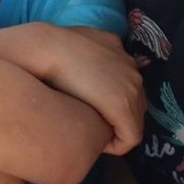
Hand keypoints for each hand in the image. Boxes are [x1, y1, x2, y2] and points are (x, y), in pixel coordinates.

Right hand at [32, 27, 145, 157]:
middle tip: (96, 123)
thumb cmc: (55, 47)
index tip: (94, 111)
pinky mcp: (122, 108)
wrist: (47, 50)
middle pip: (136, 105)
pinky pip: (130, 137)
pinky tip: (100, 144)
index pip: (129, 87)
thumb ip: (92, 47)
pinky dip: (117, 144)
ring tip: (96, 133)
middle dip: (118, 116)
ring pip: (135, 120)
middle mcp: (133, 70)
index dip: (113, 103)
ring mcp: (131, 88)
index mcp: (122, 53)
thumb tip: (90, 53)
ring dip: (117, 128)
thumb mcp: (80, 39)